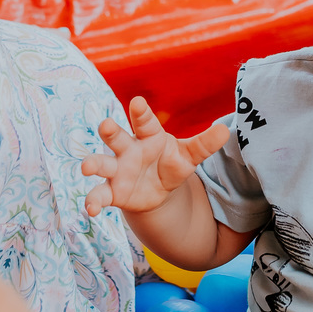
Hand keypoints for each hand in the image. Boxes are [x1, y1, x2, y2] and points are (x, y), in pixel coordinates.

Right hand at [81, 96, 229, 216]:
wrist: (157, 190)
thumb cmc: (170, 164)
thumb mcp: (189, 156)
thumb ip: (204, 144)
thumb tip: (226, 131)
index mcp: (149, 135)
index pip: (144, 121)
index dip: (141, 112)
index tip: (137, 102)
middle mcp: (129, 149)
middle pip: (117, 137)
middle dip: (111, 131)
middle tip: (106, 125)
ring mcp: (117, 169)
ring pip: (102, 163)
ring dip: (93, 163)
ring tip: (86, 167)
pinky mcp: (113, 191)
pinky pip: (100, 194)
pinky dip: (93, 201)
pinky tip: (91, 209)